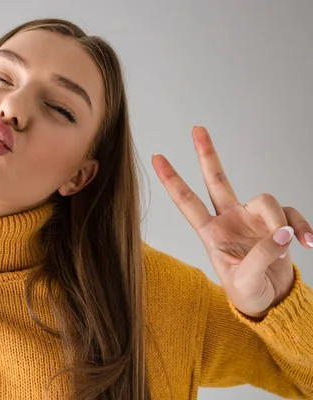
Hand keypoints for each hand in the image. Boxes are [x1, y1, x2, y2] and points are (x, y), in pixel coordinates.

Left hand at [152, 126, 311, 318]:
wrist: (271, 301)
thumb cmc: (246, 293)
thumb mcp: (246, 280)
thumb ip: (262, 256)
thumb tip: (283, 233)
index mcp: (210, 232)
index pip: (187, 202)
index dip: (172, 180)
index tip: (156, 157)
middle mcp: (229, 219)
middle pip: (217, 180)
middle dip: (207, 154)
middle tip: (196, 128)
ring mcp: (253, 219)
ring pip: (266, 199)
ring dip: (279, 221)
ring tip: (287, 246)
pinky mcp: (277, 224)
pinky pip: (291, 215)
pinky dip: (302, 227)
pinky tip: (308, 243)